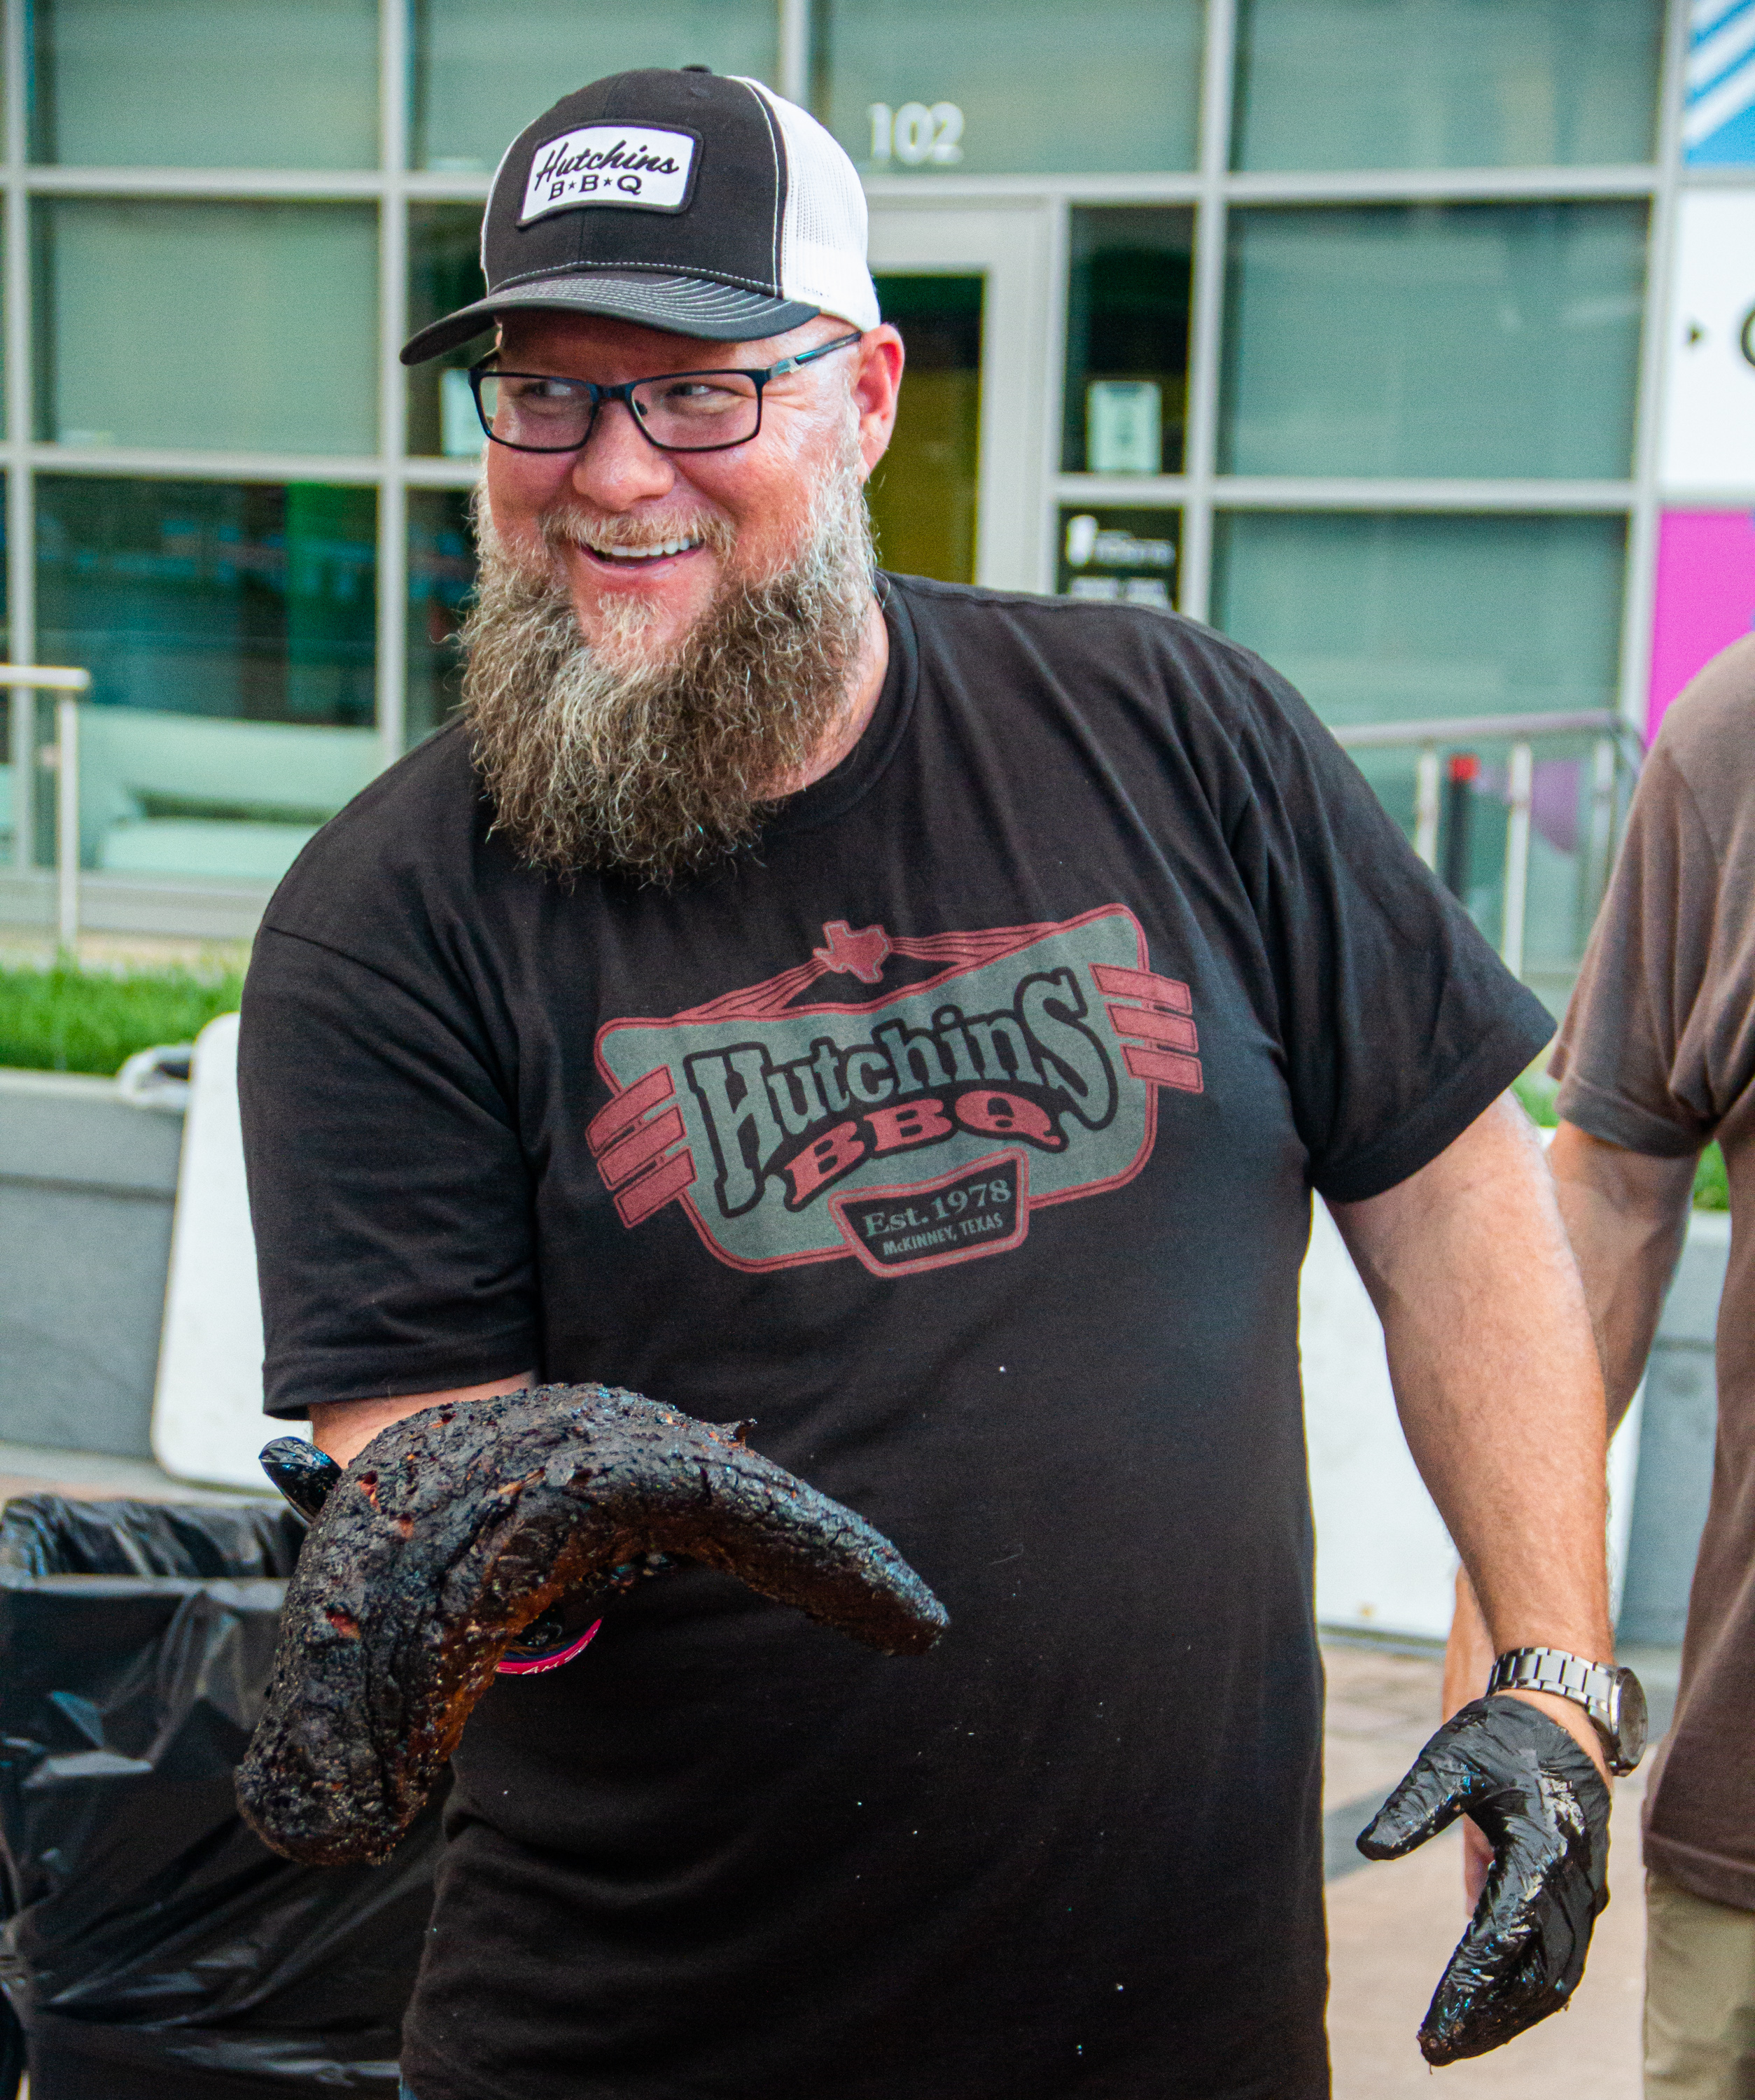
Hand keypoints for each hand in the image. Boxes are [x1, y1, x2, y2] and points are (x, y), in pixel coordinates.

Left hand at [1357, 1695, 1609, 2063]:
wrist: (1561, 1713)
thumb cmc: (1502, 1735)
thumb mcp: (1451, 1760)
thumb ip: (1413, 1807)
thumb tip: (1370, 1849)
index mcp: (1540, 1854)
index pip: (1498, 1941)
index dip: (1465, 1989)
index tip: (1431, 2027)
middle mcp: (1570, 1884)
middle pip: (1533, 1979)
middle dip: (1486, 2020)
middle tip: (1435, 2049)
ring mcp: (1582, 1894)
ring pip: (1552, 1979)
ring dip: (1508, 2015)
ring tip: (1458, 2040)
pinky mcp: (1580, 1895)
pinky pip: (1560, 1961)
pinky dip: (1526, 1992)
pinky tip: (1489, 2010)